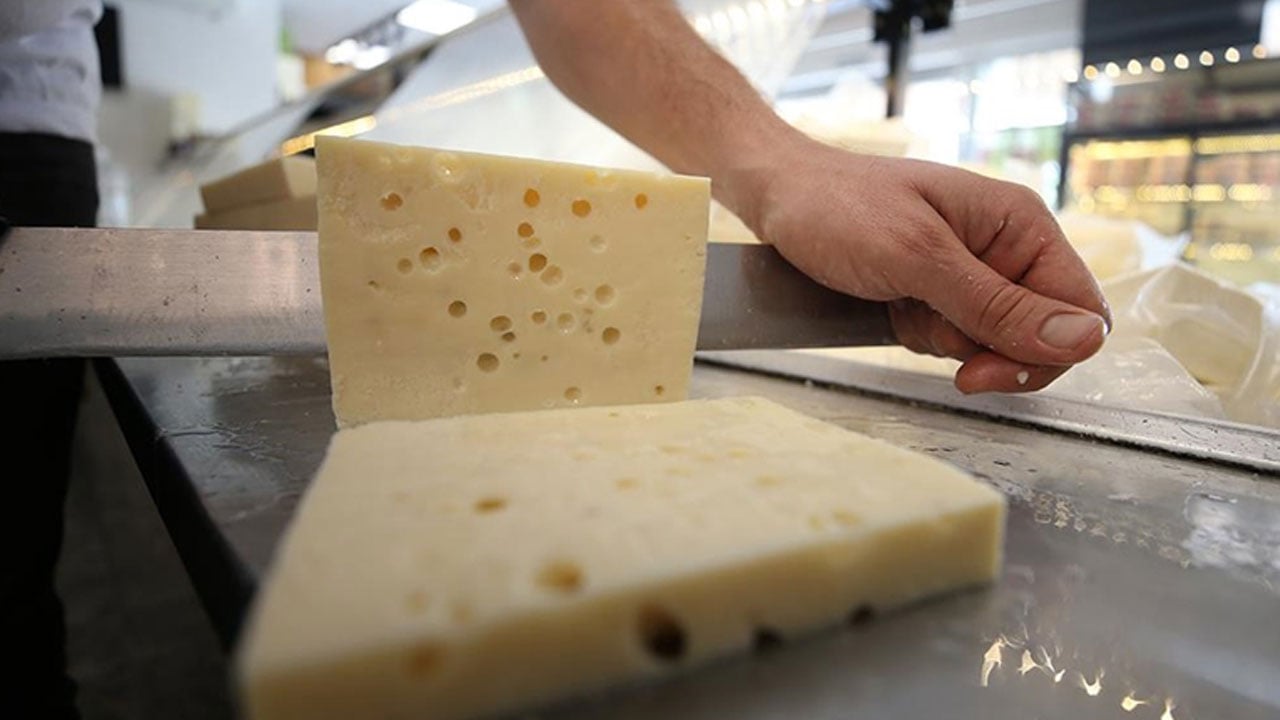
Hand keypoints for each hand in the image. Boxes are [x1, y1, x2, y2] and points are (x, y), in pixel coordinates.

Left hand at [728, 136, 1109, 393]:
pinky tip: (893, 312)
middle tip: (933, 340)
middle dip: (990, 352)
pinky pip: (956, 340)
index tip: (982, 370)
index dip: (1045, 353)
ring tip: (904, 306)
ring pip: (995, 344)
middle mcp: (1007, 249)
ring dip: (949, 344)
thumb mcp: (917, 258)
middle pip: (1041, 336)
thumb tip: (1084, 340)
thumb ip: (997, 305)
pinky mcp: (940, 294)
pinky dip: (926, 338)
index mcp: (1021, 226)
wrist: (778, 196)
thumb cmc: (839, 208)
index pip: (1081, 311)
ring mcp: (973, 274)